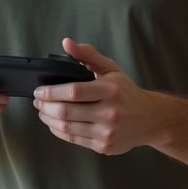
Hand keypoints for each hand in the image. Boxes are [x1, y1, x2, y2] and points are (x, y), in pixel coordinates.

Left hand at [32, 37, 163, 154]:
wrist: (150, 119)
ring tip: (42, 111)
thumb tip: (66, 43)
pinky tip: (54, 123)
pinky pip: (74, 139)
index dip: (51, 92)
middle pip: (67, 111)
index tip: (39, 91)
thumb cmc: (127, 92)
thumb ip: (87, 55)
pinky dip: (59, 131)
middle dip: (45, 106)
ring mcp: (107, 132)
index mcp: (110, 90)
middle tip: (37, 101)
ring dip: (49, 119)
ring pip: (67, 127)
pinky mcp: (104, 146)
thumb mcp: (111, 69)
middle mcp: (110, 112)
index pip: (73, 91)